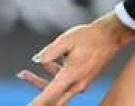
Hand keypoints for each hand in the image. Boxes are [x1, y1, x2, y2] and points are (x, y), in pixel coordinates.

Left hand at [17, 13, 134, 105]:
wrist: (111, 36)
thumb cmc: (89, 36)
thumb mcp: (66, 39)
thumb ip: (50, 52)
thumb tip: (36, 60)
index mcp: (71, 75)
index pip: (49, 95)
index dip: (37, 104)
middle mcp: (77, 84)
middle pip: (52, 99)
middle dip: (36, 98)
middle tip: (23, 88)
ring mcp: (80, 84)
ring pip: (56, 92)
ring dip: (39, 83)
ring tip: (22, 73)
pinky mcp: (82, 80)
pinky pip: (63, 84)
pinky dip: (52, 77)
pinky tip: (45, 65)